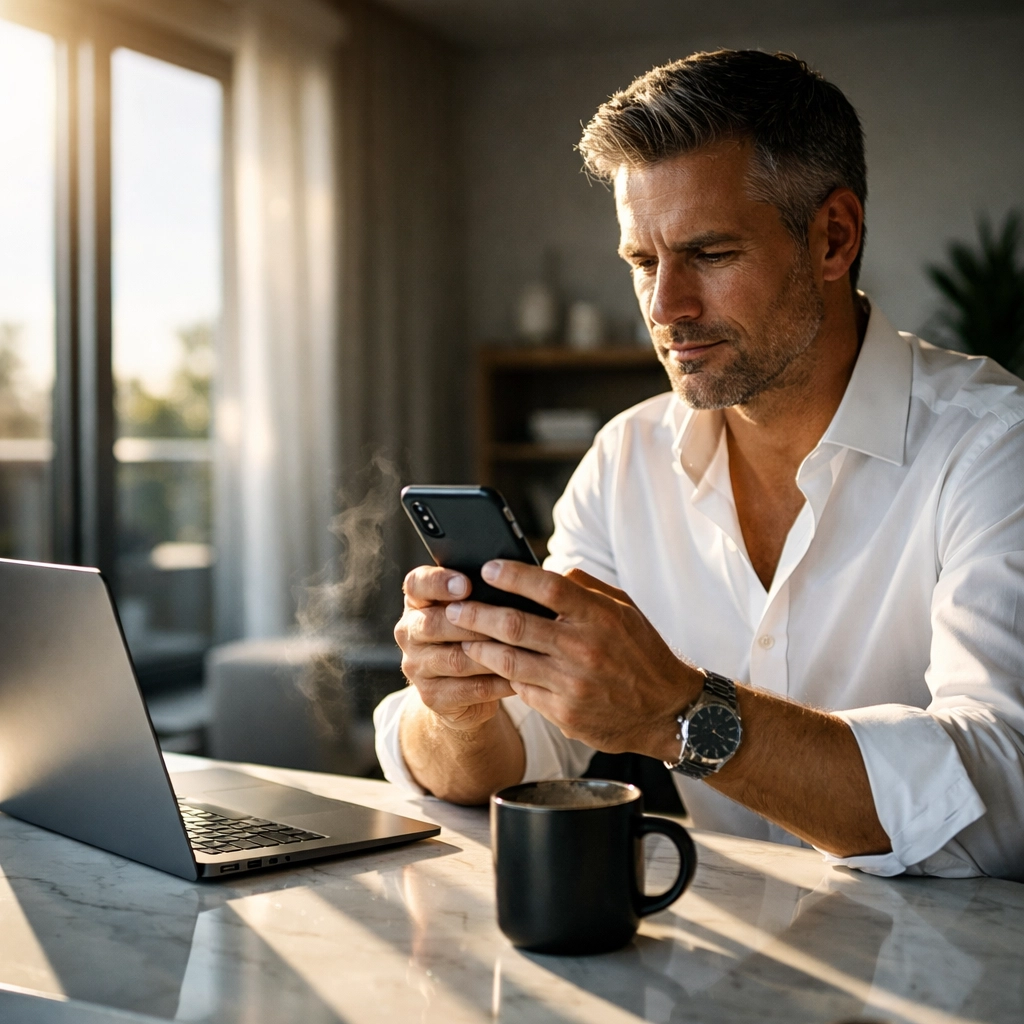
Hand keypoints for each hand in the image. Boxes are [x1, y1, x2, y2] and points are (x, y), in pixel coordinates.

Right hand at [395, 565, 516, 731]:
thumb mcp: (472, 610)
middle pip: (432, 624)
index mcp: (417, 603)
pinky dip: (497, 682)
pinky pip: (469, 689)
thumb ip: (482, 593)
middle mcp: (409, 633)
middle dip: (472, 622)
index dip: (438, 582)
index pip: (416, 584)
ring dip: (490, 654)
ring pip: (454, 660)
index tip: (466, 583)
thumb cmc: (473, 636)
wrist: (460, 691)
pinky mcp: (432, 696)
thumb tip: (519, 579)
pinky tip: (520, 676)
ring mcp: (417, 667)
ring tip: (521, 649)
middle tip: (505, 619)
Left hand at [446, 561, 702, 757]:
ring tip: (461, 637)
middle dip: (477, 614)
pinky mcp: (564, 714)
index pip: (549, 586)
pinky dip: (503, 676)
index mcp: (601, 617)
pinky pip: (522, 690)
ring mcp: (573, 684)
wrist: (667, 712)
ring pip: (509, 661)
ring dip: (479, 647)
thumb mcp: (625, 610)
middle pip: (516, 625)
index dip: (513, 576)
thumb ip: (586, 587)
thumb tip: (547, 570)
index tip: (487, 569)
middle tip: (453, 608)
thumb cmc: (642, 653)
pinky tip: (489, 666)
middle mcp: (585, 648)